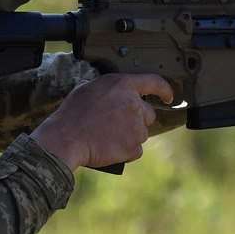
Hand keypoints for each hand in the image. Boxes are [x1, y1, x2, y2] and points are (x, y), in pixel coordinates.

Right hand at [31, 73, 174, 171]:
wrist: (66, 139)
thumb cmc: (72, 114)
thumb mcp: (88, 89)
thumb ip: (109, 89)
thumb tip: (114, 93)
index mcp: (123, 85)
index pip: (154, 82)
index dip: (164, 90)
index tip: (169, 97)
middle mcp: (134, 104)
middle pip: (148, 114)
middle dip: (137, 120)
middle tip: (116, 125)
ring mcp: (136, 127)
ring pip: (141, 133)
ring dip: (129, 136)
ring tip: (107, 137)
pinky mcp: (134, 147)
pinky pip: (135, 150)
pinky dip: (125, 151)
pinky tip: (108, 148)